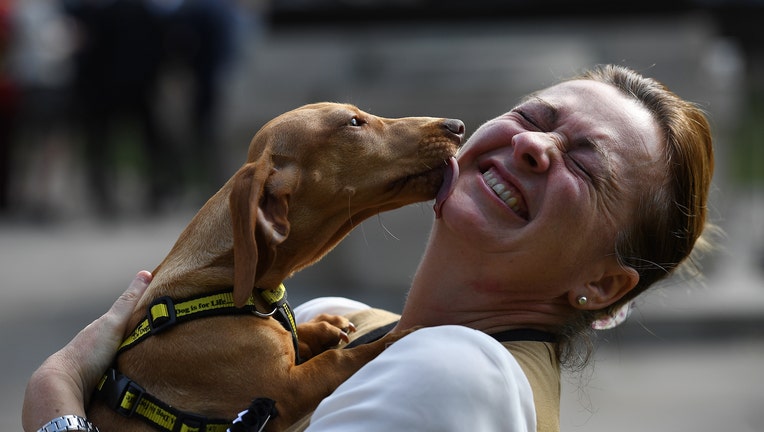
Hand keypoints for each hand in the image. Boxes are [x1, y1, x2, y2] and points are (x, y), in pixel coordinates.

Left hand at [22, 271, 151, 430]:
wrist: (64, 384)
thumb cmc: (88, 351)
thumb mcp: (114, 322)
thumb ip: (130, 301)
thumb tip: (146, 273)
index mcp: (105, 327)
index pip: (128, 315)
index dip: (144, 311)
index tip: (163, 309)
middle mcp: (102, 344)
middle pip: (127, 336)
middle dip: (142, 335)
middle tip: (166, 334)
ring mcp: (101, 363)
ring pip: (124, 356)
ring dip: (137, 356)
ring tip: (157, 358)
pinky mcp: (103, 382)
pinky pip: (121, 374)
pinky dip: (131, 372)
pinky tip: (140, 375)